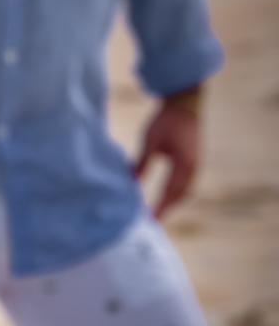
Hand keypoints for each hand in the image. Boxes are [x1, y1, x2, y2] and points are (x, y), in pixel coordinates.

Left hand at [133, 86, 202, 218]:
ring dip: (172, 202)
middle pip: (180, 195)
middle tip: (153, 222)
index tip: (151, 220)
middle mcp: (193, 167)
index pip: (170, 192)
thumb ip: (141, 162)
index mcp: (184, 164)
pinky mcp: (192, 160)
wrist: (185, 103)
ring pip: (184, 190)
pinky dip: (175, 193)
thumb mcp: (150, 141)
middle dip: (167, 208)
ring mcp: (195, 164)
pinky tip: (166, 196)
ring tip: (158, 213)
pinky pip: (184, 182)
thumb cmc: (166, 120)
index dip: (161, 207)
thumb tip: (130, 182)